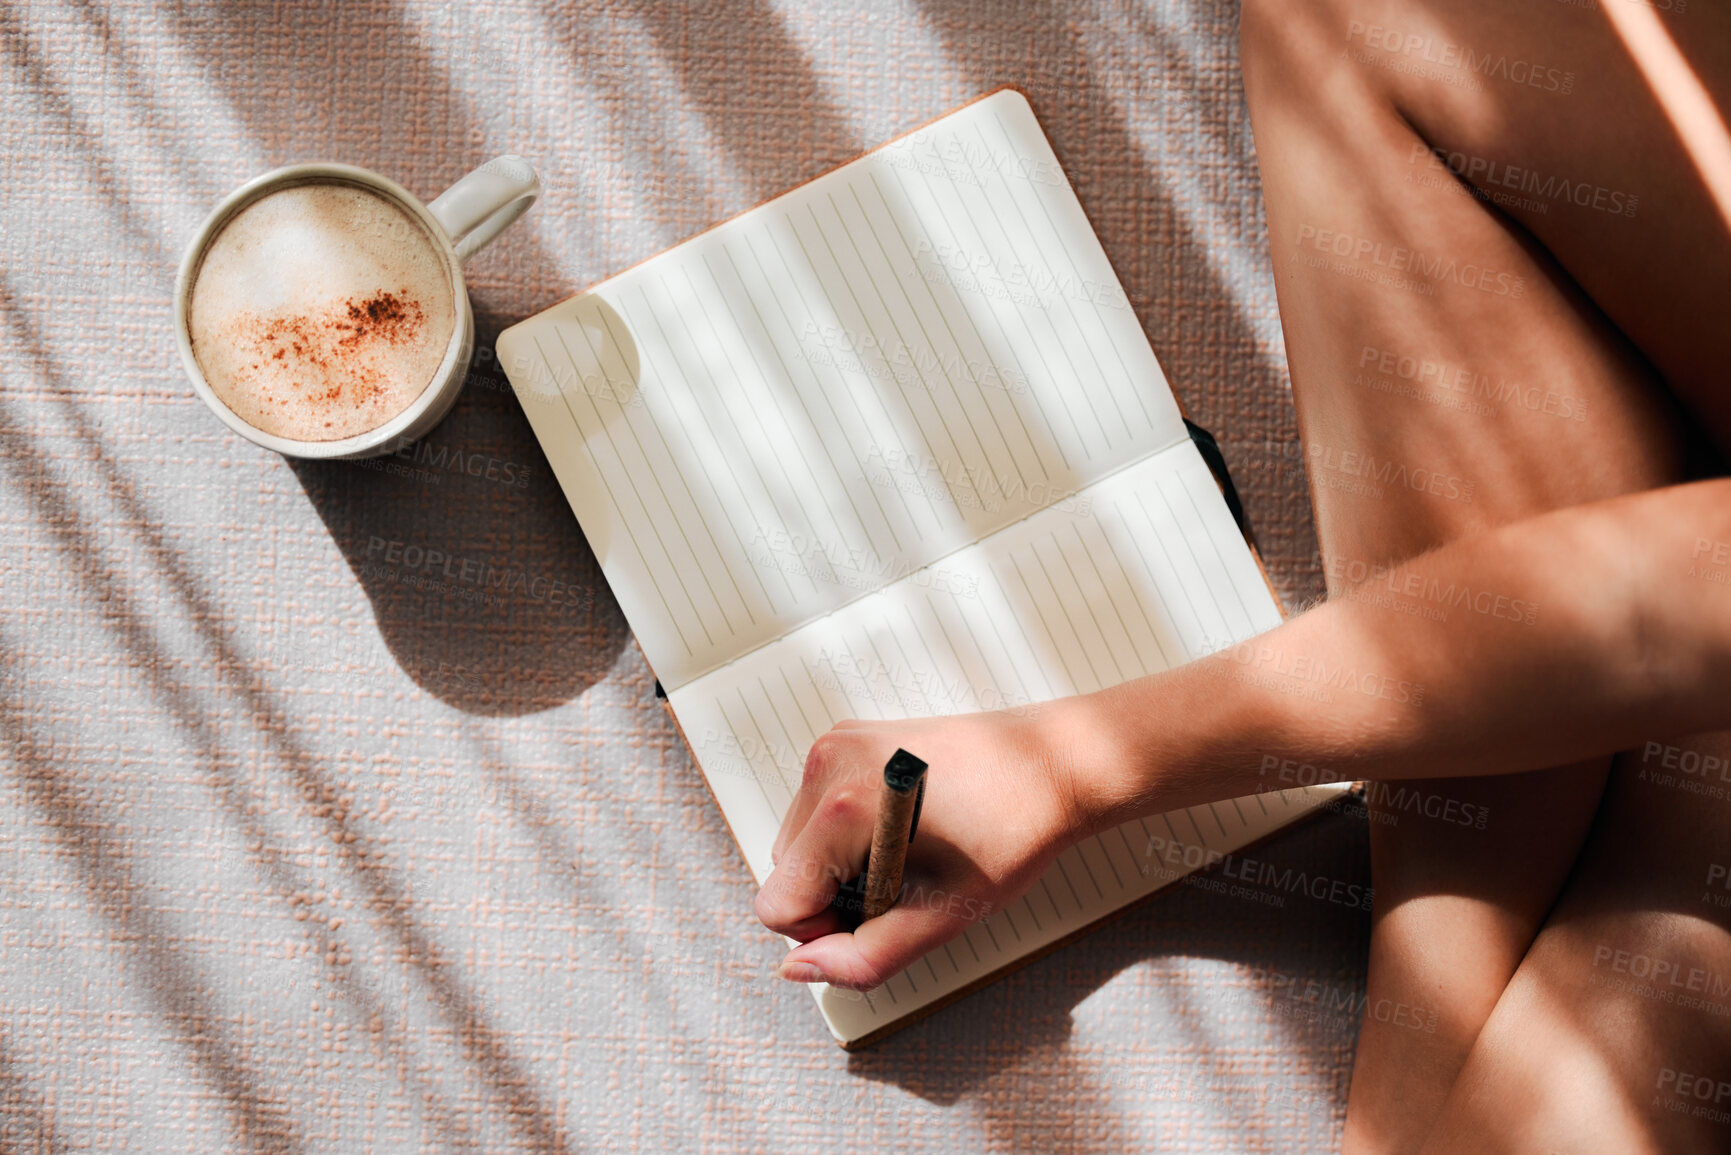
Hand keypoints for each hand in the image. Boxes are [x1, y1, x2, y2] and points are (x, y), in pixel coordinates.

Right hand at [754, 703, 1089, 989]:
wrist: (1051, 763)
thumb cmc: (1013, 831)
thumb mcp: (944, 914)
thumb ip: (865, 957)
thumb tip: (799, 970)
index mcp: (845, 805)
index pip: (778, 904)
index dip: (824, 934)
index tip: (881, 920)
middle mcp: (830, 763)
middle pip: (784, 873)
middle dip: (833, 898)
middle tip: (904, 890)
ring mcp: (836, 743)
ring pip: (797, 842)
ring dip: (839, 866)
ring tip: (907, 858)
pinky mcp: (848, 737)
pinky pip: (816, 808)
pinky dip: (845, 834)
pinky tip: (901, 831)